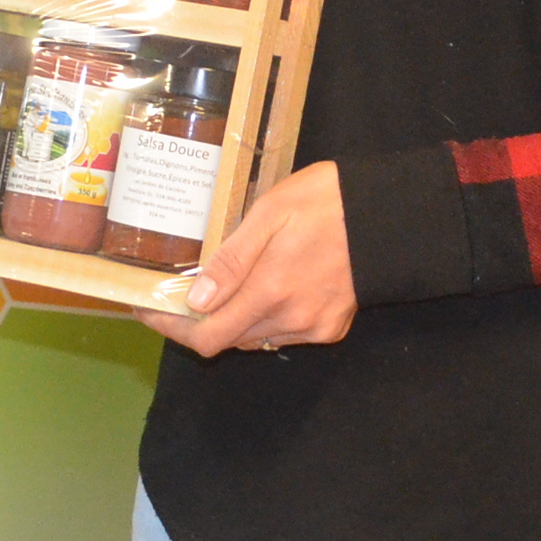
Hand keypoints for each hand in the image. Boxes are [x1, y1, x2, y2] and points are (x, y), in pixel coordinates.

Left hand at [146, 162, 357, 358]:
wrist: (390, 215)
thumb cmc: (326, 201)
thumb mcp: (269, 214)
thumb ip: (232, 260)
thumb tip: (197, 301)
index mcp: (269, 291)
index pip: (207, 337)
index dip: (172, 330)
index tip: (149, 311)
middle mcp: (290, 319)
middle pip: (228, 340)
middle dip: (201, 320)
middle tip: (182, 292)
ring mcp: (314, 328)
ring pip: (256, 337)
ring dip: (235, 319)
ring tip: (227, 285)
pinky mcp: (332, 328)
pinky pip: (285, 334)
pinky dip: (268, 318)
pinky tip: (270, 287)